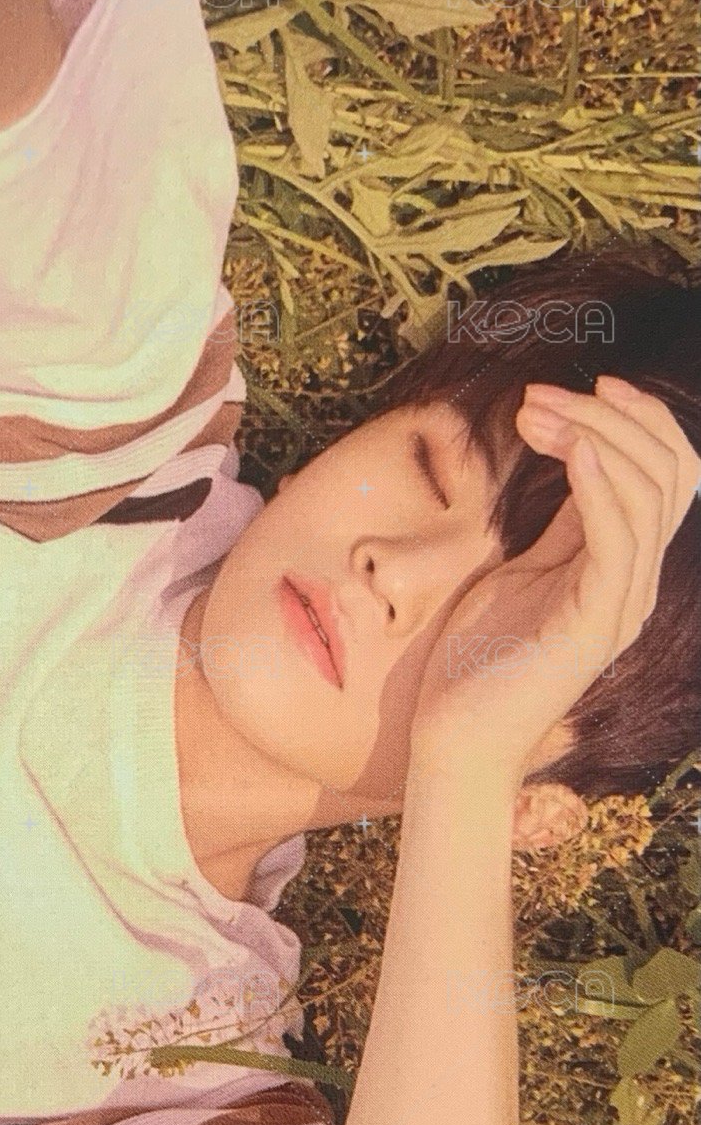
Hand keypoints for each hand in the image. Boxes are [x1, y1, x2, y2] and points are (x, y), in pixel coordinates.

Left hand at [410, 373, 699, 777]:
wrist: (457, 739)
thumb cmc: (479, 659)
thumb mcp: (526, 570)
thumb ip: (562, 524)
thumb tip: (577, 456)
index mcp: (624, 566)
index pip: (666, 472)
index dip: (636, 418)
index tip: (579, 385)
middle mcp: (638, 581)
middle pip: (669, 470)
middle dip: (610, 415)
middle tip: (540, 397)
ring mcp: (623, 603)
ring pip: (648, 493)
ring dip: (593, 435)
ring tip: (537, 413)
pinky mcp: (595, 622)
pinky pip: (618, 539)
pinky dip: (598, 484)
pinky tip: (570, 449)